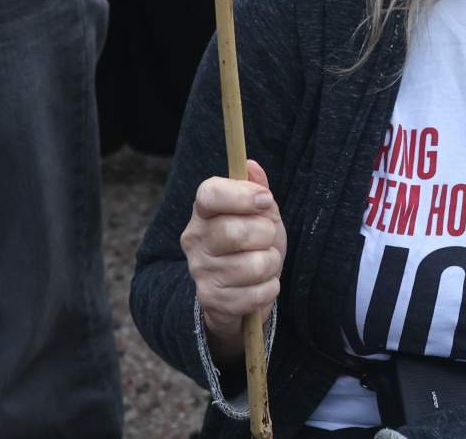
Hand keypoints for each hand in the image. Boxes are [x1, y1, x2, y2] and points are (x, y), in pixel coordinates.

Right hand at [182, 159, 284, 361]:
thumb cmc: (253, 245)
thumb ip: (256, 189)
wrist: (241, 291)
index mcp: (203, 212)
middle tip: (267, 238)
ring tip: (264, 263)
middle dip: (267, 235)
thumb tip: (251, 165)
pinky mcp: (212, 300)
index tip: (266, 200)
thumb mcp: (259, 214)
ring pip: (254, 265)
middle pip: (238, 232)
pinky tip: (260, 285)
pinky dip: (270, 288)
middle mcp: (194, 240)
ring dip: (271, 264)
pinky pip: (257, 292)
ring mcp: (200, 272)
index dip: (241, 195)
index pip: (209, 194)